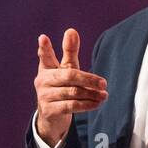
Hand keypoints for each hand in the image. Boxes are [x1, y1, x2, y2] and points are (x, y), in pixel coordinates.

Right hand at [34, 29, 107, 146]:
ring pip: (73, 92)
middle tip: (104, 83)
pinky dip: (87, 104)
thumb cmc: (60, 87)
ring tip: (104, 94)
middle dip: (88, 79)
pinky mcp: (50, 110)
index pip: (45, 56)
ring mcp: (44, 96)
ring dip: (91, 94)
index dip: (44, 48)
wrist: (51, 117)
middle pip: (69, 76)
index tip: (43, 37)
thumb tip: (71, 30)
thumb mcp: (65, 68)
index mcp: (46, 68)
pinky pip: (72, 106)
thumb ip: (69, 51)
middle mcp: (43, 81)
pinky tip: (97, 103)